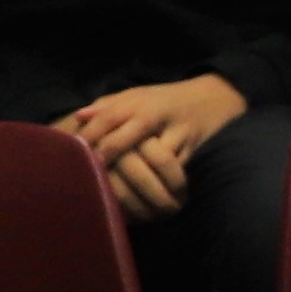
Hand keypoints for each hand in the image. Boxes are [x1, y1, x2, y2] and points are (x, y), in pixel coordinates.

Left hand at [59, 77, 246, 213]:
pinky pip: (176, 170)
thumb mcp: (139, 95)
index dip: (91, 135)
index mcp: (138, 102)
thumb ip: (109, 105)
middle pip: (128, 136)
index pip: (109, 117)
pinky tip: (147, 196)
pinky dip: (162, 183)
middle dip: (109, 155)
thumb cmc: (168, 100)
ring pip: (155, 158)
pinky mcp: (195, 148)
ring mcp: (177, 132)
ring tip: (119, 192)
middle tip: (91, 173)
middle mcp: (157, 115)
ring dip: (138, 176)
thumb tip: (79, 116)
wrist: (217, 97)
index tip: (73, 153)